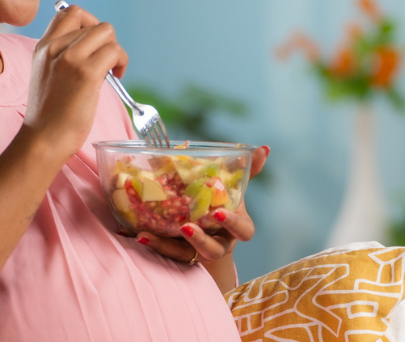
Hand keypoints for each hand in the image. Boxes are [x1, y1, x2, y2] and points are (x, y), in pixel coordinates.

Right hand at [21, 4, 127, 159]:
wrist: (43, 140)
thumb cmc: (49, 115)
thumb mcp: (48, 75)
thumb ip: (64, 56)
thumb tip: (95, 47)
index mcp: (43, 47)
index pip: (68, 12)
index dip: (88, 23)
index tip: (93, 45)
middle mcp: (54, 47)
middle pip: (93, 22)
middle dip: (105, 40)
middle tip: (106, 63)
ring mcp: (70, 58)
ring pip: (106, 32)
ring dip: (116, 50)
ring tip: (112, 71)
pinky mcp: (86, 73)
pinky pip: (114, 51)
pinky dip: (122, 61)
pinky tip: (117, 77)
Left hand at [137, 145, 269, 264]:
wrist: (207, 228)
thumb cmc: (221, 203)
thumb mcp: (232, 186)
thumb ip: (246, 169)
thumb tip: (265, 148)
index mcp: (236, 226)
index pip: (243, 230)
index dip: (233, 224)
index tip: (218, 213)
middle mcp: (219, 243)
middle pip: (215, 249)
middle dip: (201, 239)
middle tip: (186, 226)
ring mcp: (197, 252)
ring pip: (187, 256)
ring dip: (167, 246)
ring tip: (148, 234)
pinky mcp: (179, 255)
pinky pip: (166, 254)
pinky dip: (153, 244)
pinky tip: (139, 234)